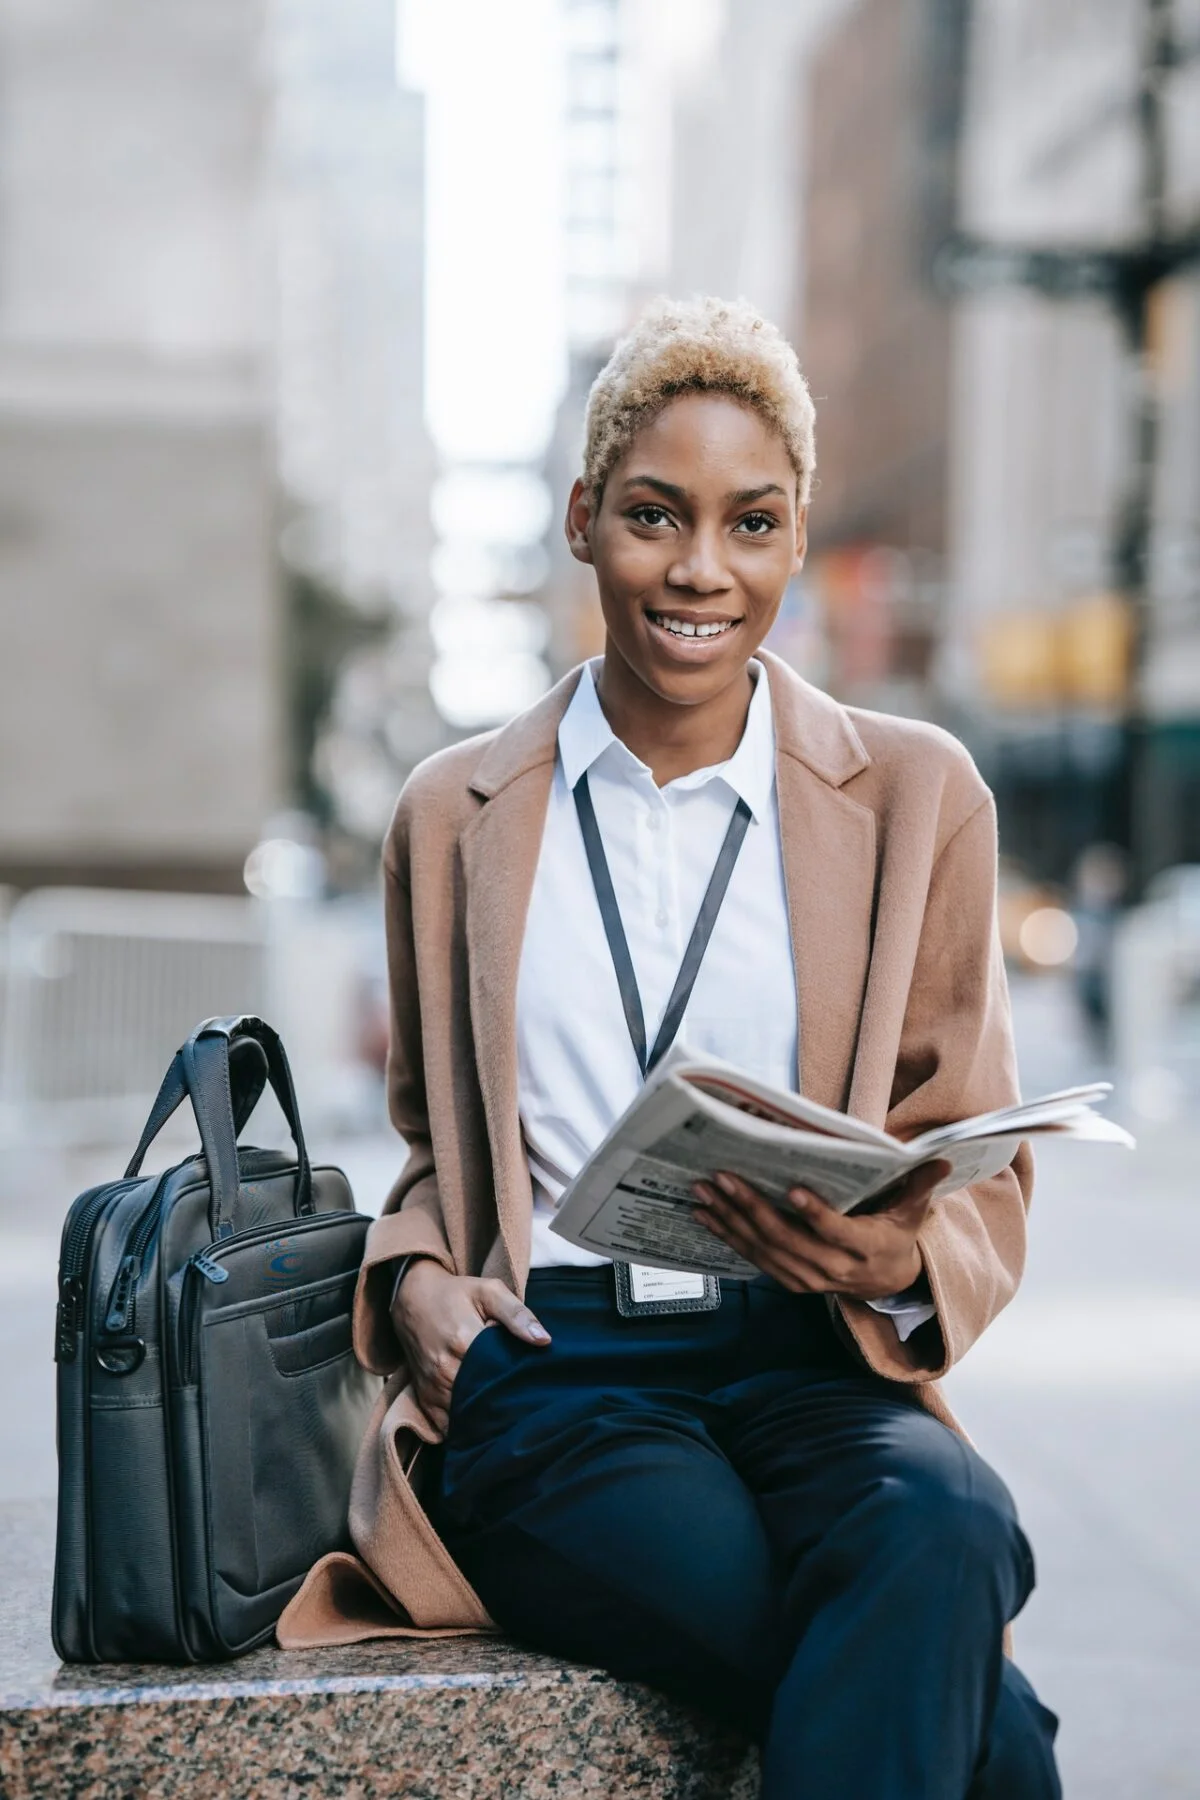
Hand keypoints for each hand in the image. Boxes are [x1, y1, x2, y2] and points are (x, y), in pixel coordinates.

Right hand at [390, 1261, 550, 1432]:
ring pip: (464, 1417)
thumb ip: (517, 1314)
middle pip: (483, 1400)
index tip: (534, 1388)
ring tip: (506, 1415)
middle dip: (504, 1405)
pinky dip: (463, 1427)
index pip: (499, 1376)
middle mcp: (445, 1369)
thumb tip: (544, 1340)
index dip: (518, 1385)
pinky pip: (445, 1426)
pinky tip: (480, 1421)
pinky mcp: (424, 1397)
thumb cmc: (456, 1294)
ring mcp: (432, 1386)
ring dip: (484, 1418)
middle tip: (524, 1406)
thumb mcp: (488, 1291)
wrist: (412, 1298)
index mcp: (464, 1341)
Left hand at [690, 1161, 950, 1300]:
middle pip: (787, 1240)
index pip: (836, 1232)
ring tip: (703, 1192)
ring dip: (730, 1221)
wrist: (885, 1284)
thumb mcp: (912, 1213)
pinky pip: (754, 1259)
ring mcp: (807, 1279)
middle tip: (722, 1177)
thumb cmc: (895, 1236)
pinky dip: (728, 1237)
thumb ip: (919, 1186)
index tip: (792, 1189)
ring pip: (763, 1250)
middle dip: (751, 1208)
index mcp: (864, 1248)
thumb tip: (940, 1159)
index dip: (815, 1214)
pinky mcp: (789, 1281)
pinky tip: (705, 1215)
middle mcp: (832, 1268)